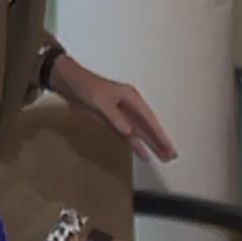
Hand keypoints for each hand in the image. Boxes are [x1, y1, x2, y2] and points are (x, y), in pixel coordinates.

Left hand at [48, 56, 175, 162]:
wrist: (68, 82)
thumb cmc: (86, 87)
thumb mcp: (100, 101)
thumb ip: (115, 118)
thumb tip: (130, 133)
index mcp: (131, 98)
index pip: (149, 120)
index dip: (159, 134)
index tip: (169, 147)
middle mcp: (129, 107)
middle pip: (148, 127)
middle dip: (160, 141)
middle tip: (172, 156)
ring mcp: (121, 115)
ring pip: (139, 132)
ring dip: (150, 144)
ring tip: (164, 157)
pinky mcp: (111, 121)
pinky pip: (127, 135)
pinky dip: (135, 144)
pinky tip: (143, 153)